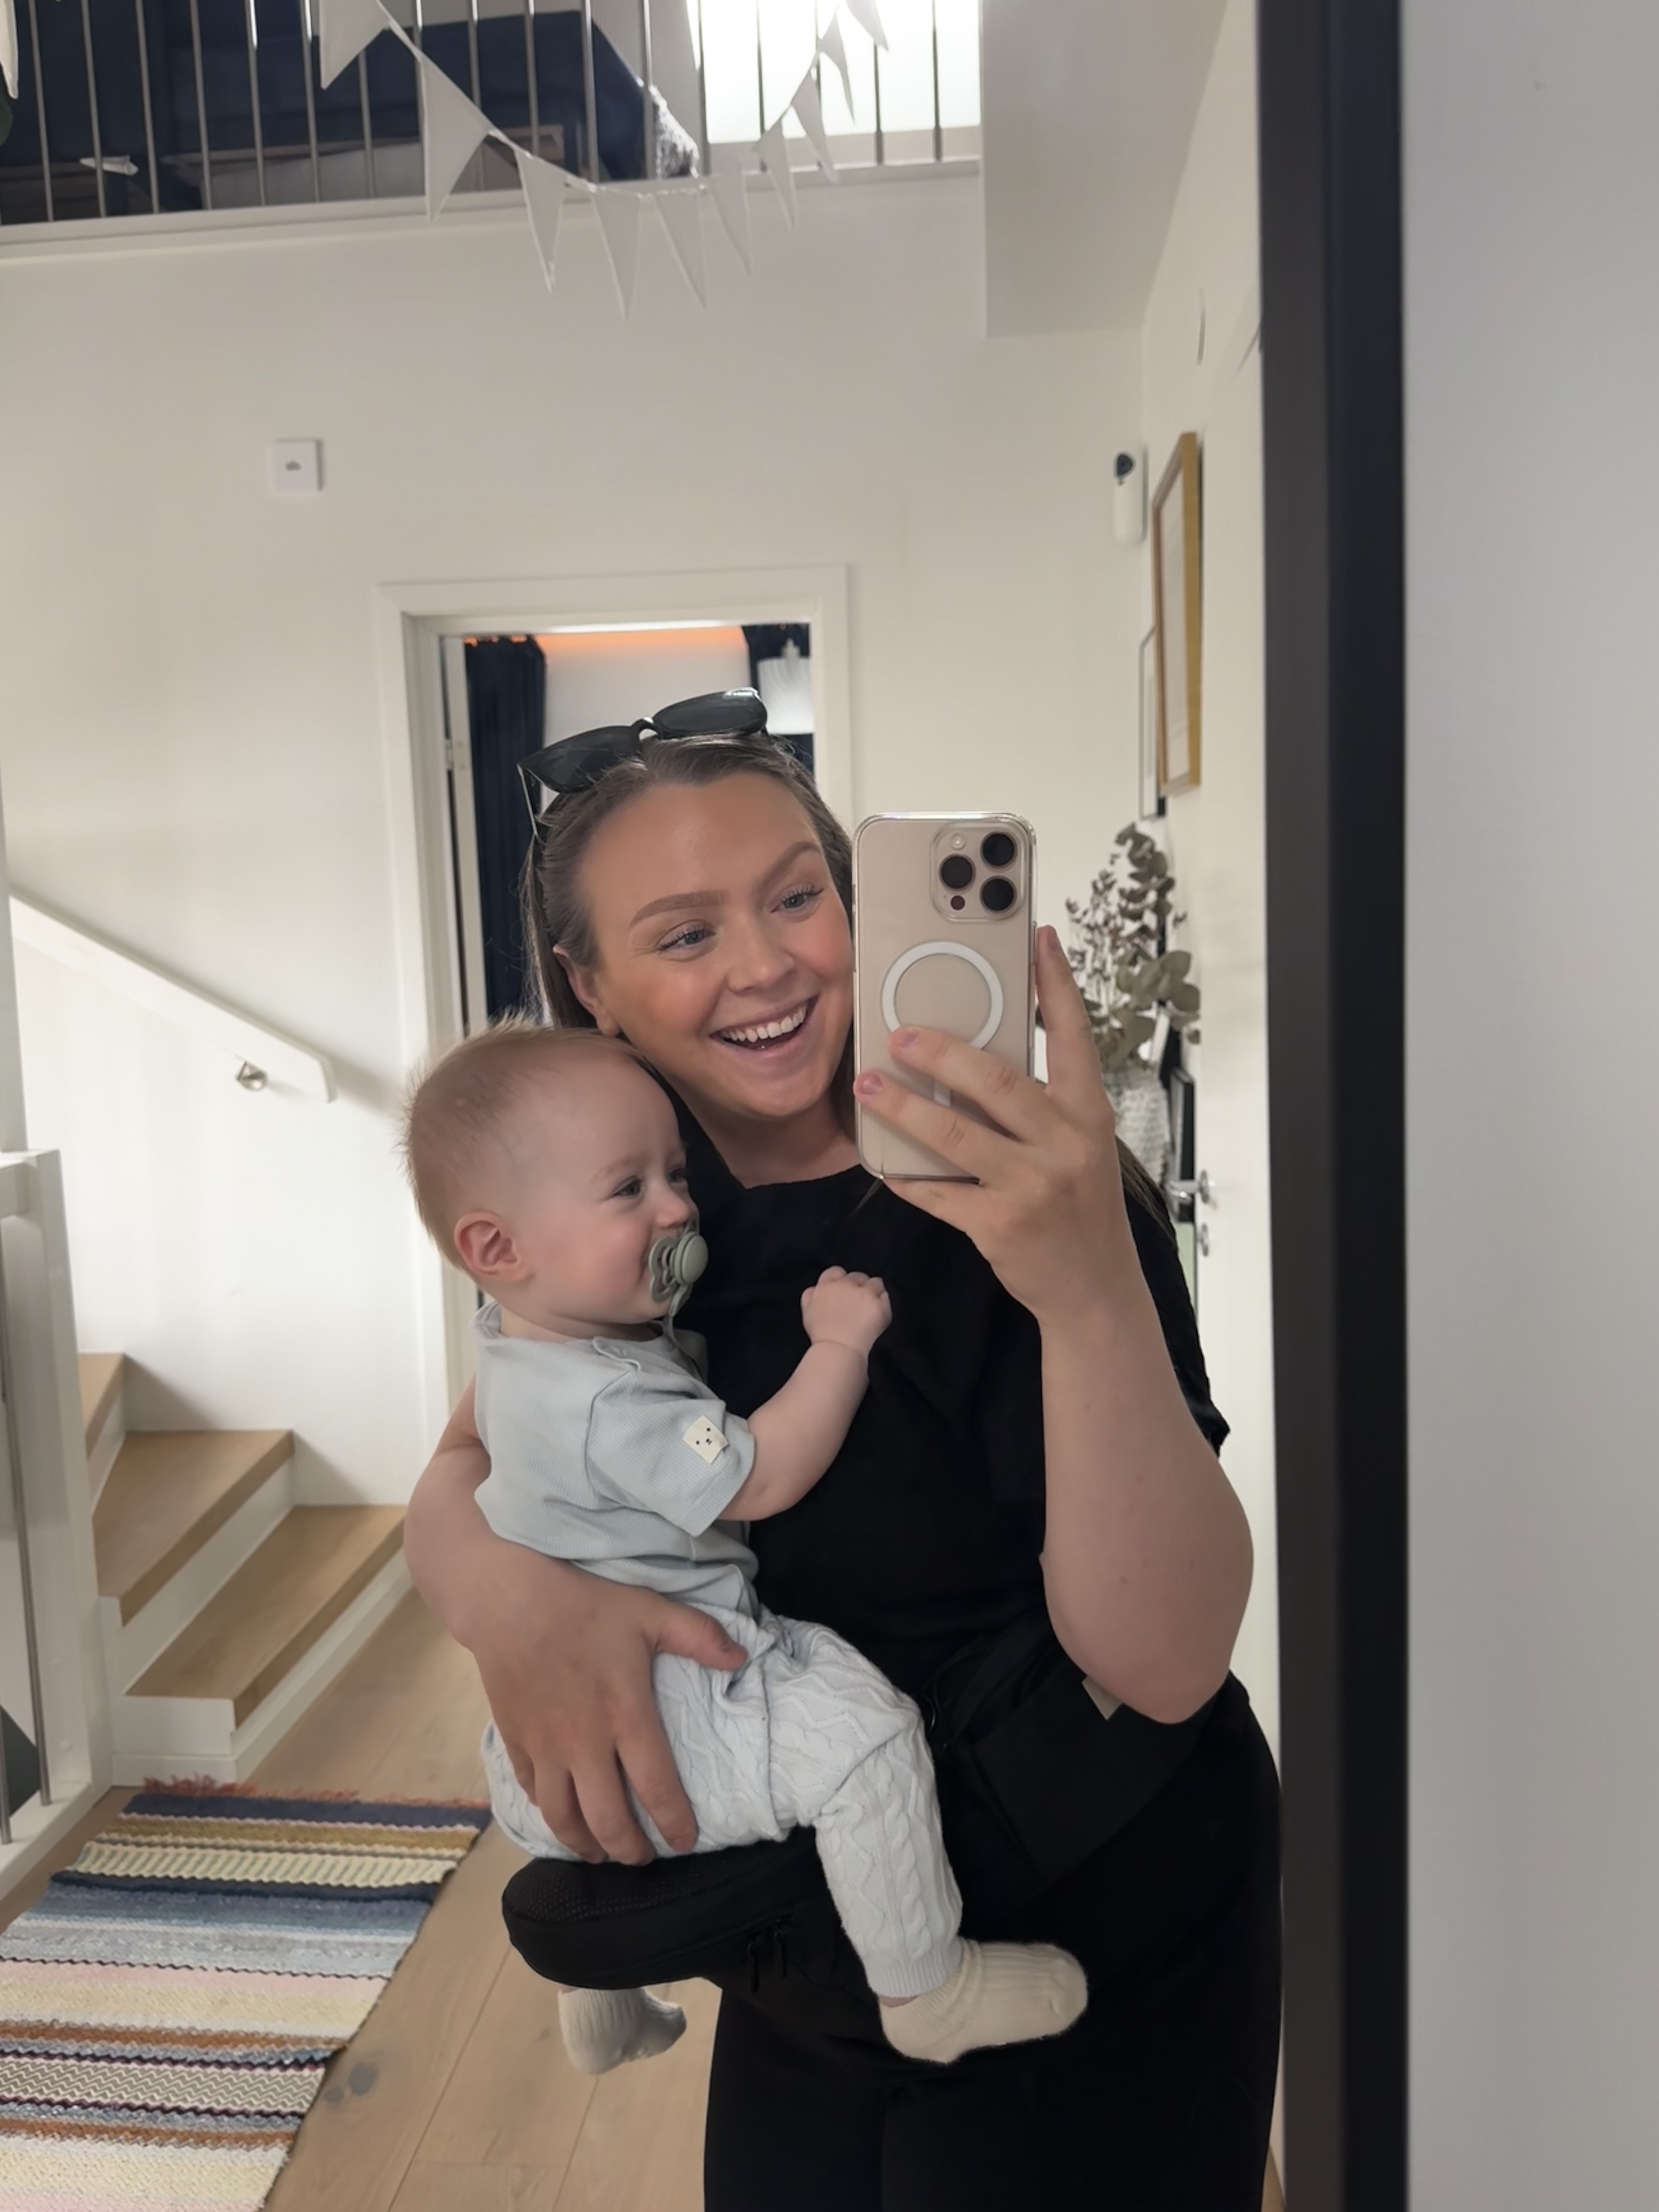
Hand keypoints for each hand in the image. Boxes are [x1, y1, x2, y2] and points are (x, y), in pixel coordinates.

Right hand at [467, 1545, 743, 1864]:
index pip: (655, 1787)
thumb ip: (699, 1637)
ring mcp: (545, 1747)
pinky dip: (549, 1811)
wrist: (509, 1598)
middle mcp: (584, 1743)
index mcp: (625, 1715)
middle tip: (643, 1859)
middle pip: (607, 1819)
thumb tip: (743, 1659)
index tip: (685, 1843)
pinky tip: (562, 1813)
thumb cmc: (585, 1604)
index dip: (673, 1823)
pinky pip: (532, 1791)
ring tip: (601, 1853)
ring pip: (563, 1818)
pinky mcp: (515, 1741)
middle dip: (629, 1850)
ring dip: (584, 1844)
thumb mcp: (651, 1611)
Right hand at [800, 1265, 891, 1357]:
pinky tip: (877, 1315)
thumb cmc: (822, 1336)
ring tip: (870, 1308)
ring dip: (874, 1292)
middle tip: (859, 1303)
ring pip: (875, 1282)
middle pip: (858, 1276)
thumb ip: (811, 1295)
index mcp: (827, 1285)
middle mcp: (846, 1285)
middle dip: (859, 1286)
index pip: (837, 1271)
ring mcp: (864, 1294)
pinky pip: (885, 1296)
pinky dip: (883, 1304)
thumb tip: (817, 1288)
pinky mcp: (879, 1305)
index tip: (845, 1292)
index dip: (842, 1281)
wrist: (838, 1351)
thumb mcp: (807, 1312)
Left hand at [851, 925, 1138, 1323]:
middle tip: (899, 1033)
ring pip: (955, 1135)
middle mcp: (1065, 1144)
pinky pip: (937, 1192)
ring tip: (868, 1085)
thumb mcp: (1079, 1145)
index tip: (1038, 935)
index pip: (1073, 1036)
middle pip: (996, 1082)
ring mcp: (1031, 1186)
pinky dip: (905, 1175)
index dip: (1055, 984)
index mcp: (1087, 1114)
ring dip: (904, 1107)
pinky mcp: (998, 1225)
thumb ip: (1041, 1105)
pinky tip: (883, 1161)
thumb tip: (977, 1058)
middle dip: (941, 1053)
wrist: (1094, 1289)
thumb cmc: (1080, 1206)